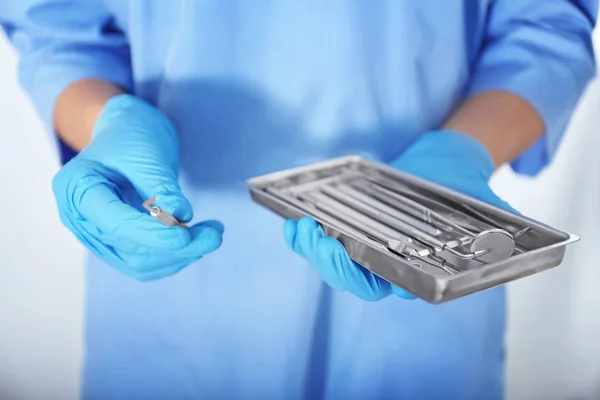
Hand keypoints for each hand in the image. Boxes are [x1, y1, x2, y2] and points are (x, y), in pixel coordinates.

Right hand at [52, 94, 223, 280]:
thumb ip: (161, 188)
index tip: (185, 236)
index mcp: (75, 188)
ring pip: (140, 263)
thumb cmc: (133, 135)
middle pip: (129, 249)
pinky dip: (174, 257)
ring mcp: (97, 235)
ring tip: (213, 234)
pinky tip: (198, 240)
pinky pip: (145, 262)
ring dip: (180, 256)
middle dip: (176, 248)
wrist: (127, 133)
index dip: (151, 234)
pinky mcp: (116, 244)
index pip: (115, 223)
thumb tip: (181, 217)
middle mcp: (79, 219)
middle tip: (216, 234)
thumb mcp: (146, 154)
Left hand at [284, 130, 516, 300]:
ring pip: (335, 264)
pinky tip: (293, 223)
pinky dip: (305, 238)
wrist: (445, 167)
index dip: (370, 277)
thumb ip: (499, 225)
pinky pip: (323, 242)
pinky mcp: (350, 231)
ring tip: (302, 228)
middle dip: (332, 264)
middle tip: (318, 237)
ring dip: (313, 251)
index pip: (394, 285)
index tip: (355, 259)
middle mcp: (392, 265)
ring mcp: (368, 249)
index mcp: (422, 270)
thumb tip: (510, 234)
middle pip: (356, 279)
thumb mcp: (487, 208)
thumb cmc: (464, 191)